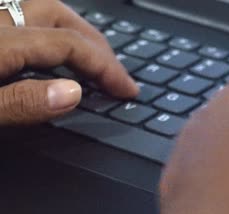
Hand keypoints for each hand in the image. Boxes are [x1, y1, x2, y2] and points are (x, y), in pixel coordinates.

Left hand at [0, 0, 137, 123]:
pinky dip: (44, 36)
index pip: (67, 44)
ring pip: (36, 11)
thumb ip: (21, 102)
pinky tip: (47, 58)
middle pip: (55, 14)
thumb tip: (73, 93)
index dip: (104, 66)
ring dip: (71, 32)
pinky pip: (17, 22)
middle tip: (115, 73)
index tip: (127, 90)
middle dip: (95, 43)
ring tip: (90, 60)